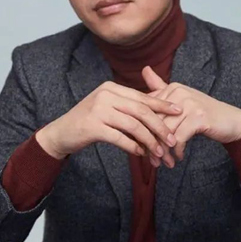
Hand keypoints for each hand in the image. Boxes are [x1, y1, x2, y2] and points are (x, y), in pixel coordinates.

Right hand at [36, 81, 181, 159]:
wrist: (61, 132)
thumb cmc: (88, 121)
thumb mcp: (107, 107)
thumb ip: (127, 106)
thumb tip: (156, 112)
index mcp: (111, 88)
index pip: (142, 97)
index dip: (162, 105)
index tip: (179, 111)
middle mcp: (105, 95)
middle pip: (141, 111)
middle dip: (160, 126)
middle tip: (172, 139)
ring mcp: (98, 110)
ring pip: (133, 125)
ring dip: (149, 140)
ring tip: (159, 152)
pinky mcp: (92, 126)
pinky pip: (120, 138)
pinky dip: (133, 147)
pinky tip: (141, 154)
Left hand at [141, 66, 240, 167]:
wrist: (231, 121)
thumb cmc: (202, 112)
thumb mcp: (181, 99)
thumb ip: (161, 86)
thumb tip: (144, 68)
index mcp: (172, 88)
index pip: (148, 111)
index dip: (143, 130)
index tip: (142, 146)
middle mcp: (179, 93)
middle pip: (155, 122)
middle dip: (152, 144)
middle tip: (151, 159)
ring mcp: (189, 104)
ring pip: (166, 132)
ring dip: (163, 151)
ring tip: (163, 162)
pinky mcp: (198, 117)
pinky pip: (179, 138)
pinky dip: (177, 150)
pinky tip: (178, 157)